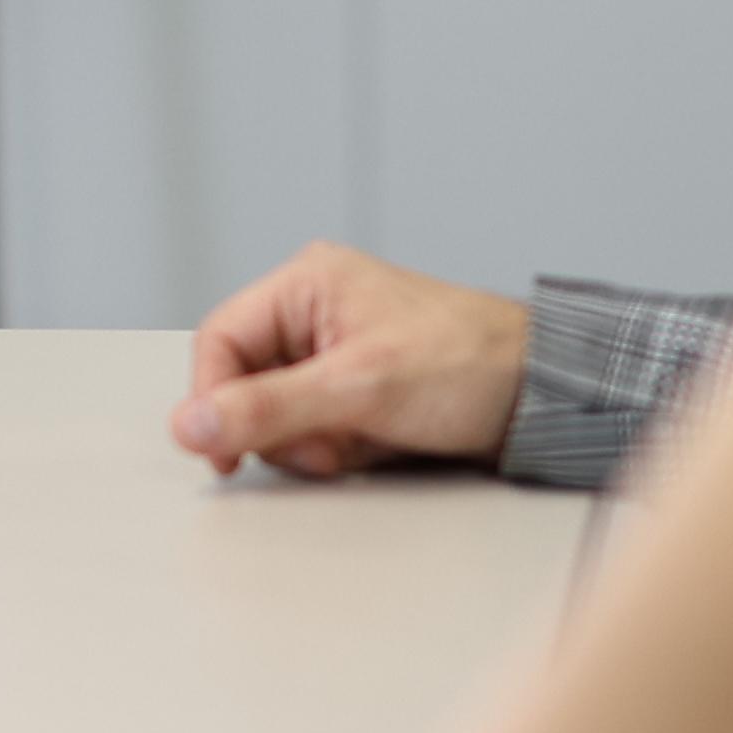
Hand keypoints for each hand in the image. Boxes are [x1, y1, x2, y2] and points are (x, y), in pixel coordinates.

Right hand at [168, 241, 530, 476]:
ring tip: (366, 437)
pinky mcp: (355, 388)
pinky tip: (378, 442)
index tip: (221, 450)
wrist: (542, 394)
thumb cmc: (470, 363)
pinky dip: (339, 447)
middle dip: (284, 427)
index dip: (213, 399)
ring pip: (278, 415)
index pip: (219, 340)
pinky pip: (314, 429)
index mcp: (307, 283)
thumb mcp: (358, 388)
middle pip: (245, 383)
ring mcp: (334, 352)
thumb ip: (268, 408)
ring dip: (314, 442)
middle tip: (329, 439)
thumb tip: (191, 425)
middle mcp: (314, 311)